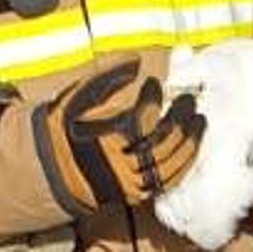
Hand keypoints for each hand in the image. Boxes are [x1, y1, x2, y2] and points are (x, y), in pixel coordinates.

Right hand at [33, 61, 204, 212]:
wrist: (54, 168)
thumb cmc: (68, 129)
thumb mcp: (80, 97)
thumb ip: (108, 77)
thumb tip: (135, 60)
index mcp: (108, 135)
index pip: (142, 114)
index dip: (153, 96)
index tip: (154, 84)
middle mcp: (123, 160)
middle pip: (163, 138)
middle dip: (181, 117)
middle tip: (189, 101)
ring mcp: (131, 179)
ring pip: (170, 162)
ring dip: (190, 140)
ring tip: (198, 122)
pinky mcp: (136, 193)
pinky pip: (168, 181)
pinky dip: (183, 163)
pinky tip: (191, 147)